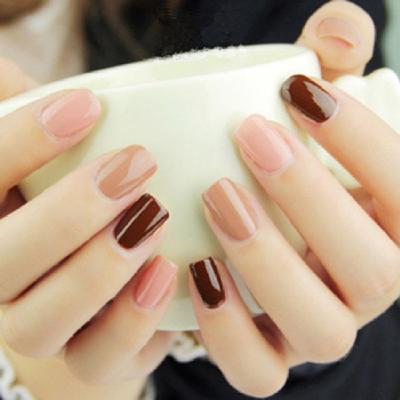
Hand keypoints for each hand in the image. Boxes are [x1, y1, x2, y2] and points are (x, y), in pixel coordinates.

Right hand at [0, 59, 176, 384]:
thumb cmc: (73, 213)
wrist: (95, 285)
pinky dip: (131, 320)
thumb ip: (27, 126)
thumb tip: (7, 73)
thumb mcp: (50, 168)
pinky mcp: (87, 360)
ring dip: (99, 269)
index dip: (19, 141)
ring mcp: (37, 329)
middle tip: (135, 165)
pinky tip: (166, 272)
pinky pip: (97, 359)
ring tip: (154, 218)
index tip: (88, 104)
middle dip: (69, 212)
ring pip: (39, 322)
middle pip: (0, 262)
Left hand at [189, 2, 398, 396]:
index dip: (365, 143)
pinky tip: (195, 270)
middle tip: (251, 137)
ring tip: (216, 196)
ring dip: (268, 263)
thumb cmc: (287, 163)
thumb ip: (334, 64)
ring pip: (320, 327)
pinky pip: (258, 370)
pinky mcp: (267, 356)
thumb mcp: (313, 112)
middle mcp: (365, 289)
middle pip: (375, 271)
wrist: (256, 227)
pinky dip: (226, 329)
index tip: (300, 91)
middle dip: (313, 198)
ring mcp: (317, 328)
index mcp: (391, 230)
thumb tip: (339, 26)